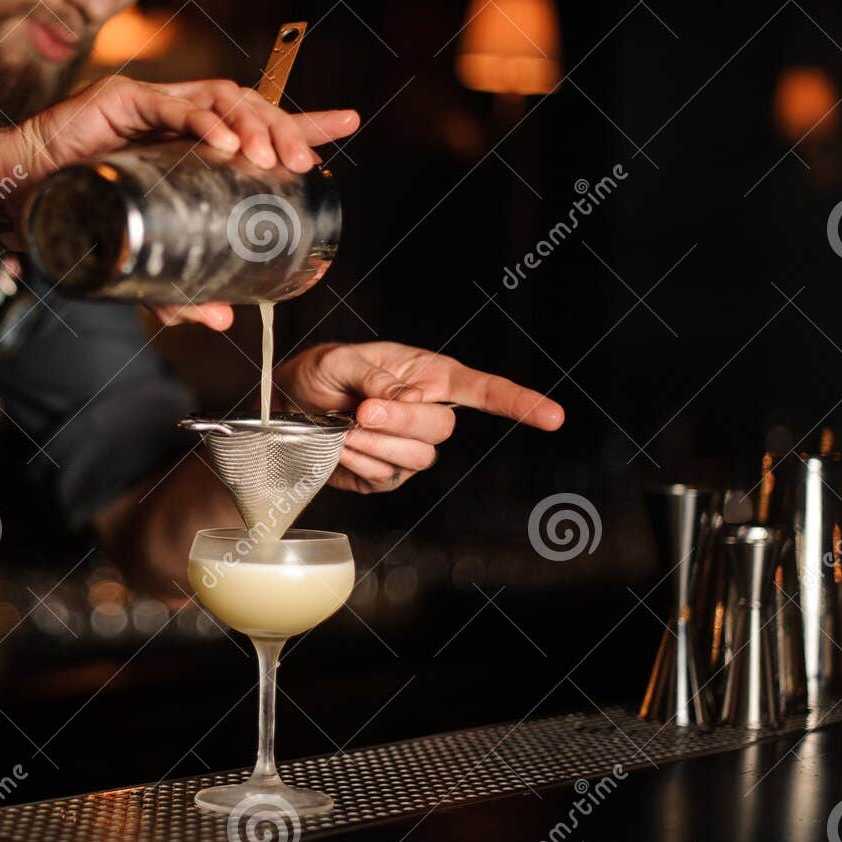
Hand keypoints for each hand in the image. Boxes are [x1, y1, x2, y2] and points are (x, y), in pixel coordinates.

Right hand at [0, 75, 357, 332]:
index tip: (346, 126)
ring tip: (271, 161)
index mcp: (186, 147)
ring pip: (222, 97)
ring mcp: (149, 105)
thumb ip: (176, 293)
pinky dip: (207, 122)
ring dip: (255, 126)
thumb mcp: (138, 266)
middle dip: (286, 130)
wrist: (9, 201)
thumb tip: (225, 323)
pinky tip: (229, 146)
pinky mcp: (120, 99)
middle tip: (306, 164)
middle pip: (250, 108)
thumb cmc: (70, 223)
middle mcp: (174, 119)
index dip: (302, 125)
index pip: (256, 127)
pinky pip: (174, 103)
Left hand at [275, 342, 564, 493]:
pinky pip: (386, 478)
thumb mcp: (343, 362)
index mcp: (430, 376)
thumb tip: (410, 398)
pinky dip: (358, 462)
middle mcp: (428, 413)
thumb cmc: (322, 373)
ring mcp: (411, 448)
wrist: (287, 406)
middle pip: (443, 429)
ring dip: (373, 443)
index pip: (485, 390)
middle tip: (360, 410)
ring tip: (343, 424)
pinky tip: (340, 445)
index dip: (520, 403)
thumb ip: (378, 379)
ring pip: (417, 458)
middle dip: (400, 421)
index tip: (553, 417)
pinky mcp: (387, 476)